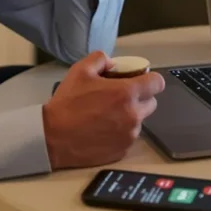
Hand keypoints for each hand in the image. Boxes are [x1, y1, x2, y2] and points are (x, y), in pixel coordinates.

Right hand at [42, 51, 165, 169]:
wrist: (53, 137)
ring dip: (129, 116)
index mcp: (127, 93)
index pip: (158, 83)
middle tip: (119, 98)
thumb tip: (113, 63)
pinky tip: (102, 131)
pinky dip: (120, 133)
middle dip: (139, 98)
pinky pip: (128, 138)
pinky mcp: (122, 151)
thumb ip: (101, 59)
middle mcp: (134, 115)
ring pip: (139, 121)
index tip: (139, 81)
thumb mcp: (80, 70)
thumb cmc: (67, 103)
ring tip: (107, 116)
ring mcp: (129, 135)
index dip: (150, 80)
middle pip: (151, 103)